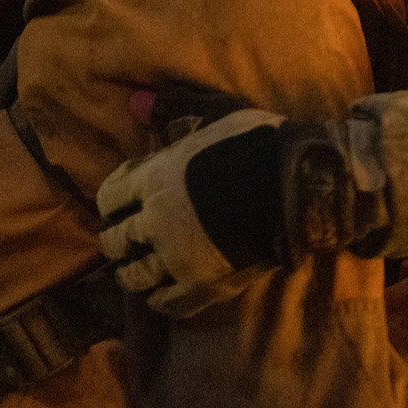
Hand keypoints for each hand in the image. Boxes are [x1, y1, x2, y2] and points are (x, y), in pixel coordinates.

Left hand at [97, 108, 284, 317]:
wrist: (297, 187)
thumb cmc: (255, 144)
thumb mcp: (213, 115)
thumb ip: (171, 110)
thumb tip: (133, 102)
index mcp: (153, 180)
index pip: (109, 198)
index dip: (114, 199)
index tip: (124, 200)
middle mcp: (155, 223)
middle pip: (115, 240)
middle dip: (117, 239)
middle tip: (125, 240)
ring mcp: (177, 259)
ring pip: (134, 277)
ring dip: (132, 272)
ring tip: (139, 269)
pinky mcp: (201, 287)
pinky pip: (167, 305)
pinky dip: (161, 300)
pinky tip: (165, 292)